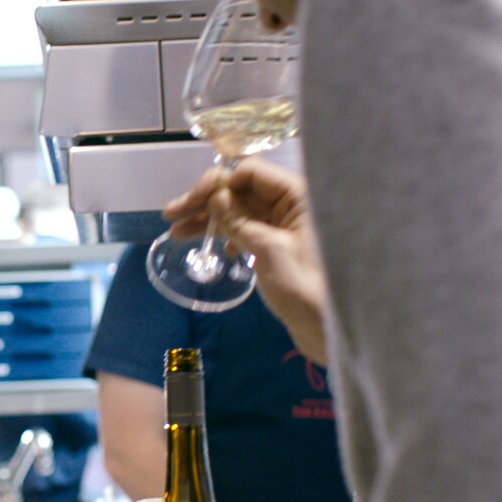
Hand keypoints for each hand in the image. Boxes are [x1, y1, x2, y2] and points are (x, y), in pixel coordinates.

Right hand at [165, 157, 329, 364]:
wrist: (331, 329)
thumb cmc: (305, 288)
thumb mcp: (268, 251)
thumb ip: (239, 221)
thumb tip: (215, 196)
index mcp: (298, 195)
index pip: (250, 172)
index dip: (218, 183)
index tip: (192, 202)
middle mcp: (293, 203)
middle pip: (242, 190)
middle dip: (206, 201)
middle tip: (170, 214)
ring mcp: (287, 225)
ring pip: (241, 211)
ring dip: (209, 218)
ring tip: (176, 232)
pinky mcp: (282, 245)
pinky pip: (249, 229)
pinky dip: (227, 234)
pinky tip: (212, 247)